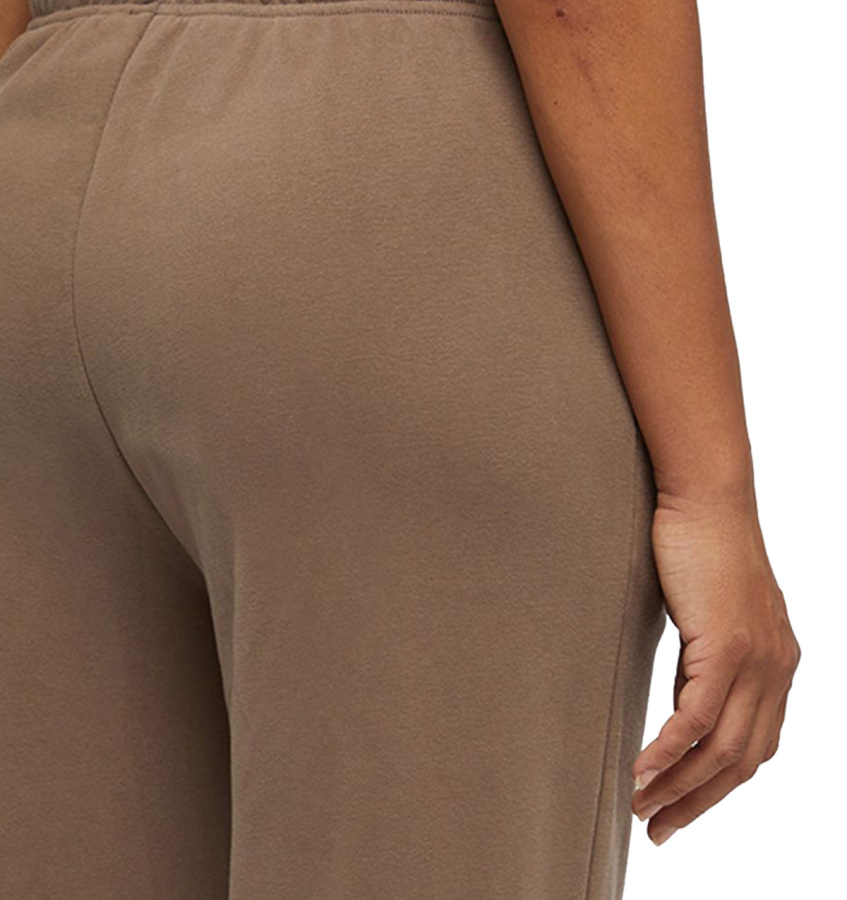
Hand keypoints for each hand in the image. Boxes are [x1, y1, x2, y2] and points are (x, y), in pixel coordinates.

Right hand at [630, 485, 800, 845]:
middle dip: (698, 803)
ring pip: (720, 749)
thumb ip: (708, 663)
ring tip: (641, 808)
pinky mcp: (727, 646)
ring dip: (679, 787)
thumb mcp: (710, 616)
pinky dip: (667, 751)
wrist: (708, 500)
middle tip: (658, 828)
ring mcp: (757, 660)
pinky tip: (640, 769)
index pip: (754, 747)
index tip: (680, 807)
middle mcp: (777, 671)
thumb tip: (684, 704)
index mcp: (778, 666)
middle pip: (741, 762)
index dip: (717, 787)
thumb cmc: (701, 549)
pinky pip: (695, 717)